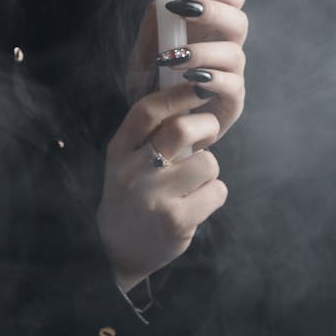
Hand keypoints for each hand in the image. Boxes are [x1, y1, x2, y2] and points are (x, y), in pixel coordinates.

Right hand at [96, 83, 227, 291]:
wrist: (119, 248)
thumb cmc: (133, 192)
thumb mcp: (128, 158)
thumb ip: (150, 131)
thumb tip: (189, 89)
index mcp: (119, 150)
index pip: (147, 110)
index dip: (178, 94)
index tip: (199, 87)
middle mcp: (132, 172)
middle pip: (180, 130)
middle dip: (206, 127)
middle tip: (206, 136)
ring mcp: (154, 198)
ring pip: (207, 163)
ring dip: (209, 168)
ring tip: (193, 181)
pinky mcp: (176, 221)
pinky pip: (216, 191)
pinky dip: (213, 194)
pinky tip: (195, 203)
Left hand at [126, 0, 247, 143]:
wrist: (150, 132)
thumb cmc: (150, 89)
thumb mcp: (141, 57)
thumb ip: (150, 30)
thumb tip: (159, 1)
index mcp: (210, 32)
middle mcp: (226, 50)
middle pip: (239, 21)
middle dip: (213, 11)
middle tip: (183, 11)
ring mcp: (232, 77)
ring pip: (234, 53)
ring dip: (201, 50)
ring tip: (170, 58)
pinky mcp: (231, 104)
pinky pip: (233, 86)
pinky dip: (211, 79)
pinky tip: (188, 79)